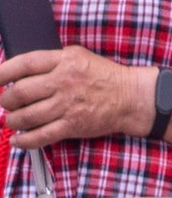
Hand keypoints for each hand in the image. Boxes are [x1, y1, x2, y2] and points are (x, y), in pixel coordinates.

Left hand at [0, 47, 149, 148]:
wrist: (132, 98)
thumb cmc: (104, 76)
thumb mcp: (77, 56)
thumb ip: (49, 61)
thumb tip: (18, 71)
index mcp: (63, 62)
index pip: (23, 64)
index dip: (2, 72)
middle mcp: (64, 83)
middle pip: (20, 92)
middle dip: (6, 100)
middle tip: (6, 103)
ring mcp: (68, 106)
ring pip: (27, 116)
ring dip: (13, 120)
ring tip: (12, 120)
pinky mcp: (73, 126)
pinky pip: (42, 136)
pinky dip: (25, 140)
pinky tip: (18, 140)